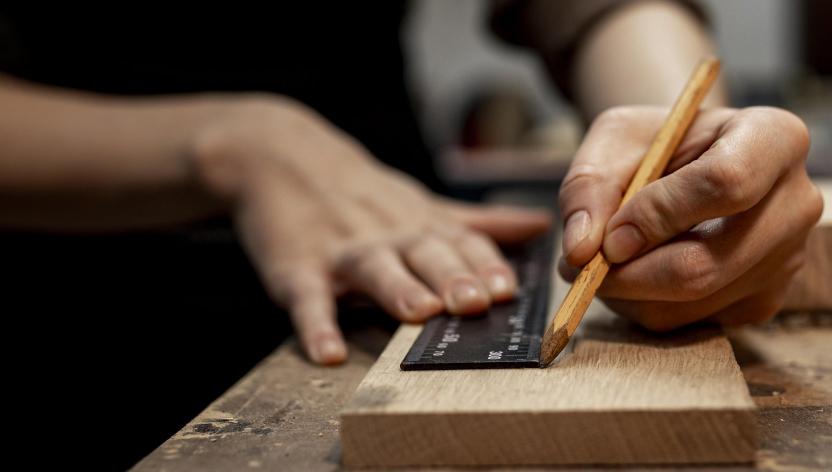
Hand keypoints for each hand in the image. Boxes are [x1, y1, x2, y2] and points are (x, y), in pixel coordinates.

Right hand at [191, 96, 549, 364]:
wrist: (280, 157)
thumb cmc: (365, 195)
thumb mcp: (423, 204)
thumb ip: (479, 224)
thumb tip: (542, 225)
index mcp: (422, 226)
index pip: (463, 243)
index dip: (486, 265)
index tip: (508, 289)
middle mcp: (389, 236)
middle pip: (427, 254)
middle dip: (453, 277)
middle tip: (476, 302)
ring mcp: (343, 251)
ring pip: (375, 268)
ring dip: (398, 289)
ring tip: (419, 313)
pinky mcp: (296, 269)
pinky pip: (308, 299)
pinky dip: (316, 326)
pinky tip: (327, 353)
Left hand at [558, 106, 821, 330]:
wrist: (693, 164)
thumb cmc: (658, 143)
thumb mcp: (616, 139)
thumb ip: (589, 186)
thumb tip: (582, 252)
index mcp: (775, 138)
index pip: (726, 183)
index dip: (658, 215)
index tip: (609, 236)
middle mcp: (797, 202)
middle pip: (708, 263)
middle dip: (630, 274)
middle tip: (582, 266)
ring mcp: (789, 259)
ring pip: (694, 302)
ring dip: (630, 294)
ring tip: (603, 263)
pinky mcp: (767, 301)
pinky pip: (696, 323)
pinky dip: (649, 307)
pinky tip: (639, 274)